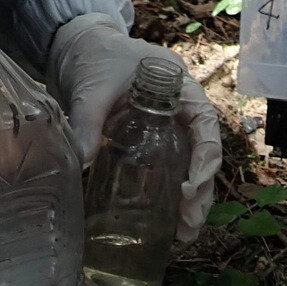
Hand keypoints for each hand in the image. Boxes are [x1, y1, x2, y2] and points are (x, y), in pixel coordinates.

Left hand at [48, 13, 220, 242]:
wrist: (81, 49)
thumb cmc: (96, 59)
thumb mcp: (92, 88)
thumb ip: (88, 121)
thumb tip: (80, 160)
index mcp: (181, 89)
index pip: (206, 124)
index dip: (205, 157)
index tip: (191, 187)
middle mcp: (182, 113)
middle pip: (203, 155)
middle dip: (200, 193)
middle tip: (188, 225)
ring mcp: (169, 131)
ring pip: (190, 169)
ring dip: (190, 203)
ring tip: (182, 236)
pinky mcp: (151, 145)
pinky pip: (168, 173)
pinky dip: (170, 199)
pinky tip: (166, 225)